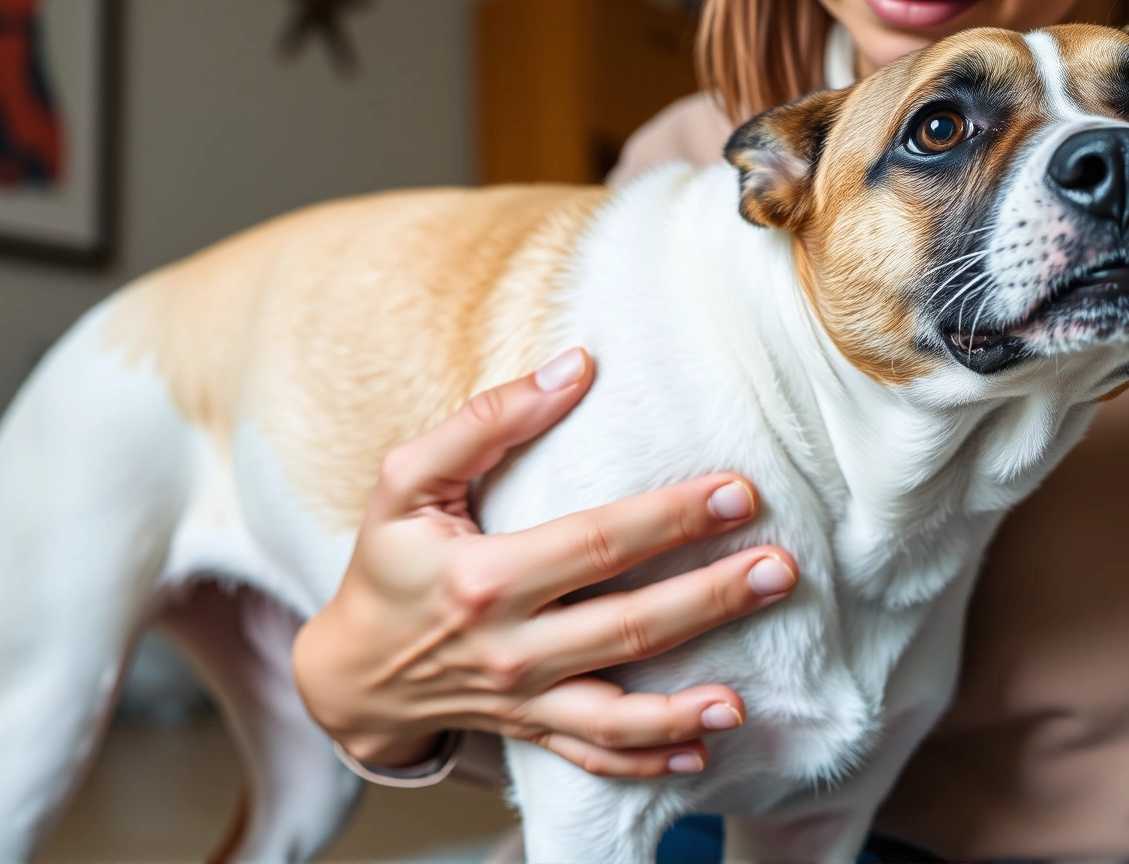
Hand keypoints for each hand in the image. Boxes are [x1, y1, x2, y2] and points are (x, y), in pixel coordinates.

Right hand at [291, 348, 798, 777]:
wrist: (347, 672)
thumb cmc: (385, 564)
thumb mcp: (405, 481)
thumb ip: (486, 420)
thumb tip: (576, 367)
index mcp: (483, 577)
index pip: (597, 543)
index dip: (669, 517)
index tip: (736, 492)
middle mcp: (508, 648)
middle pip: (627, 626)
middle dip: (711, 598)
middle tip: (780, 569)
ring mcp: (521, 701)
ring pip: (617, 712)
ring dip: (687, 707)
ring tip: (746, 695)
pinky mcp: (529, 733)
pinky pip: (594, 756)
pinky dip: (647, 762)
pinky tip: (702, 752)